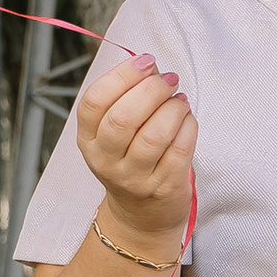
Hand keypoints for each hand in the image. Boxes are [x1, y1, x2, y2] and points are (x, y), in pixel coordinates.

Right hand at [76, 50, 196, 249]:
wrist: (141, 215)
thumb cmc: (131, 159)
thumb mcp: (114, 132)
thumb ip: (127, 97)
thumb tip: (150, 65)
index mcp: (88, 139)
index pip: (95, 102)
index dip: (121, 76)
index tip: (146, 62)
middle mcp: (106, 160)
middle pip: (124, 117)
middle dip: (152, 90)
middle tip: (169, 79)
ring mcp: (134, 178)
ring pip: (154, 135)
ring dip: (173, 108)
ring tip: (179, 100)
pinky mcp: (163, 187)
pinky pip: (179, 150)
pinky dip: (188, 127)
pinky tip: (187, 118)